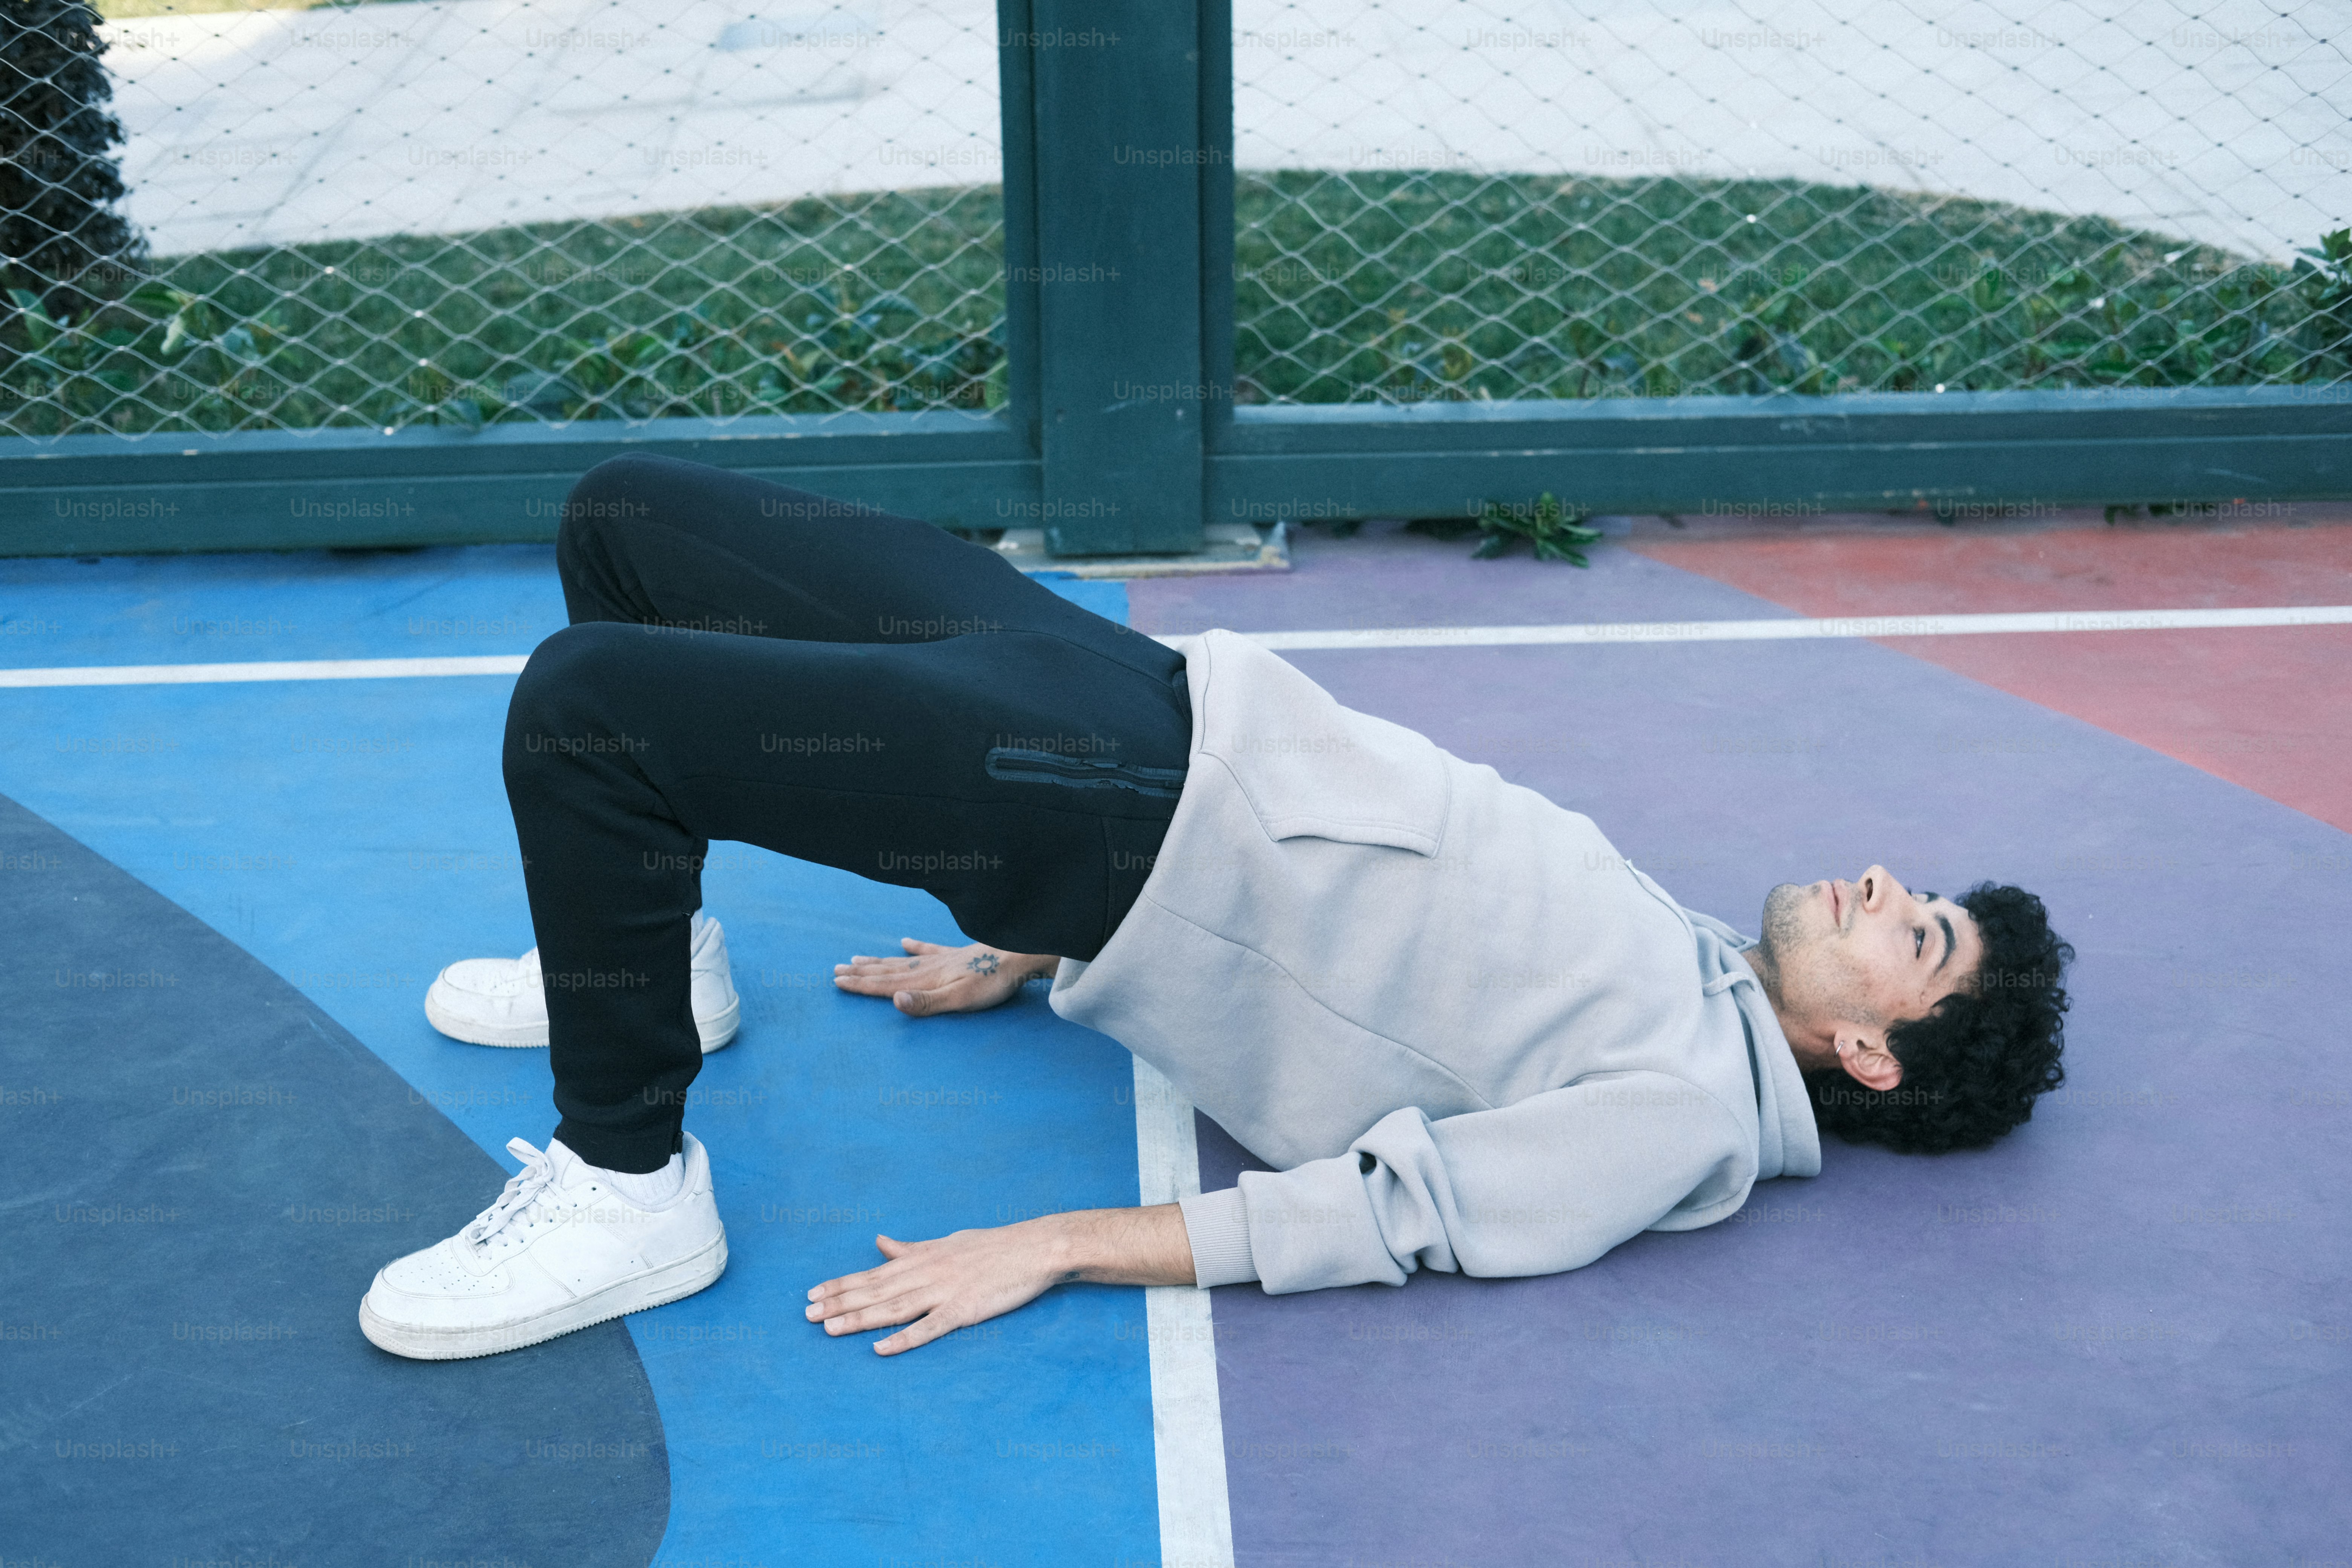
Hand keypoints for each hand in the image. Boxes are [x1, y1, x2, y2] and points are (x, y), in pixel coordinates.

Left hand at [806, 1206, 1195, 1354]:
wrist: (1036, 1248)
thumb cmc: (993, 1246)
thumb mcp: (947, 1241)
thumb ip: (911, 1247)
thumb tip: (880, 1242)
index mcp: (923, 1257)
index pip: (872, 1273)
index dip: (840, 1284)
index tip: (811, 1293)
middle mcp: (927, 1272)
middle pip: (875, 1290)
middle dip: (838, 1302)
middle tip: (805, 1315)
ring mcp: (944, 1291)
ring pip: (894, 1308)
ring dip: (859, 1319)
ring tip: (829, 1328)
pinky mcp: (965, 1310)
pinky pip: (929, 1328)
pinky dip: (904, 1339)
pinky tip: (881, 1349)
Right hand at [832, 938, 1054, 1015]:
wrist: (1017, 957)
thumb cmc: (990, 983)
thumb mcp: (958, 999)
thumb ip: (925, 1002)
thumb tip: (894, 1001)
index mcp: (924, 981)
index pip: (885, 984)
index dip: (860, 984)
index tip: (836, 981)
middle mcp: (927, 968)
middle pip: (887, 971)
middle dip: (861, 972)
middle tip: (835, 970)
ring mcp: (941, 960)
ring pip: (901, 961)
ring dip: (878, 961)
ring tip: (857, 958)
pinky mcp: (956, 955)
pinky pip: (928, 949)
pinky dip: (914, 946)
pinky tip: (905, 941)